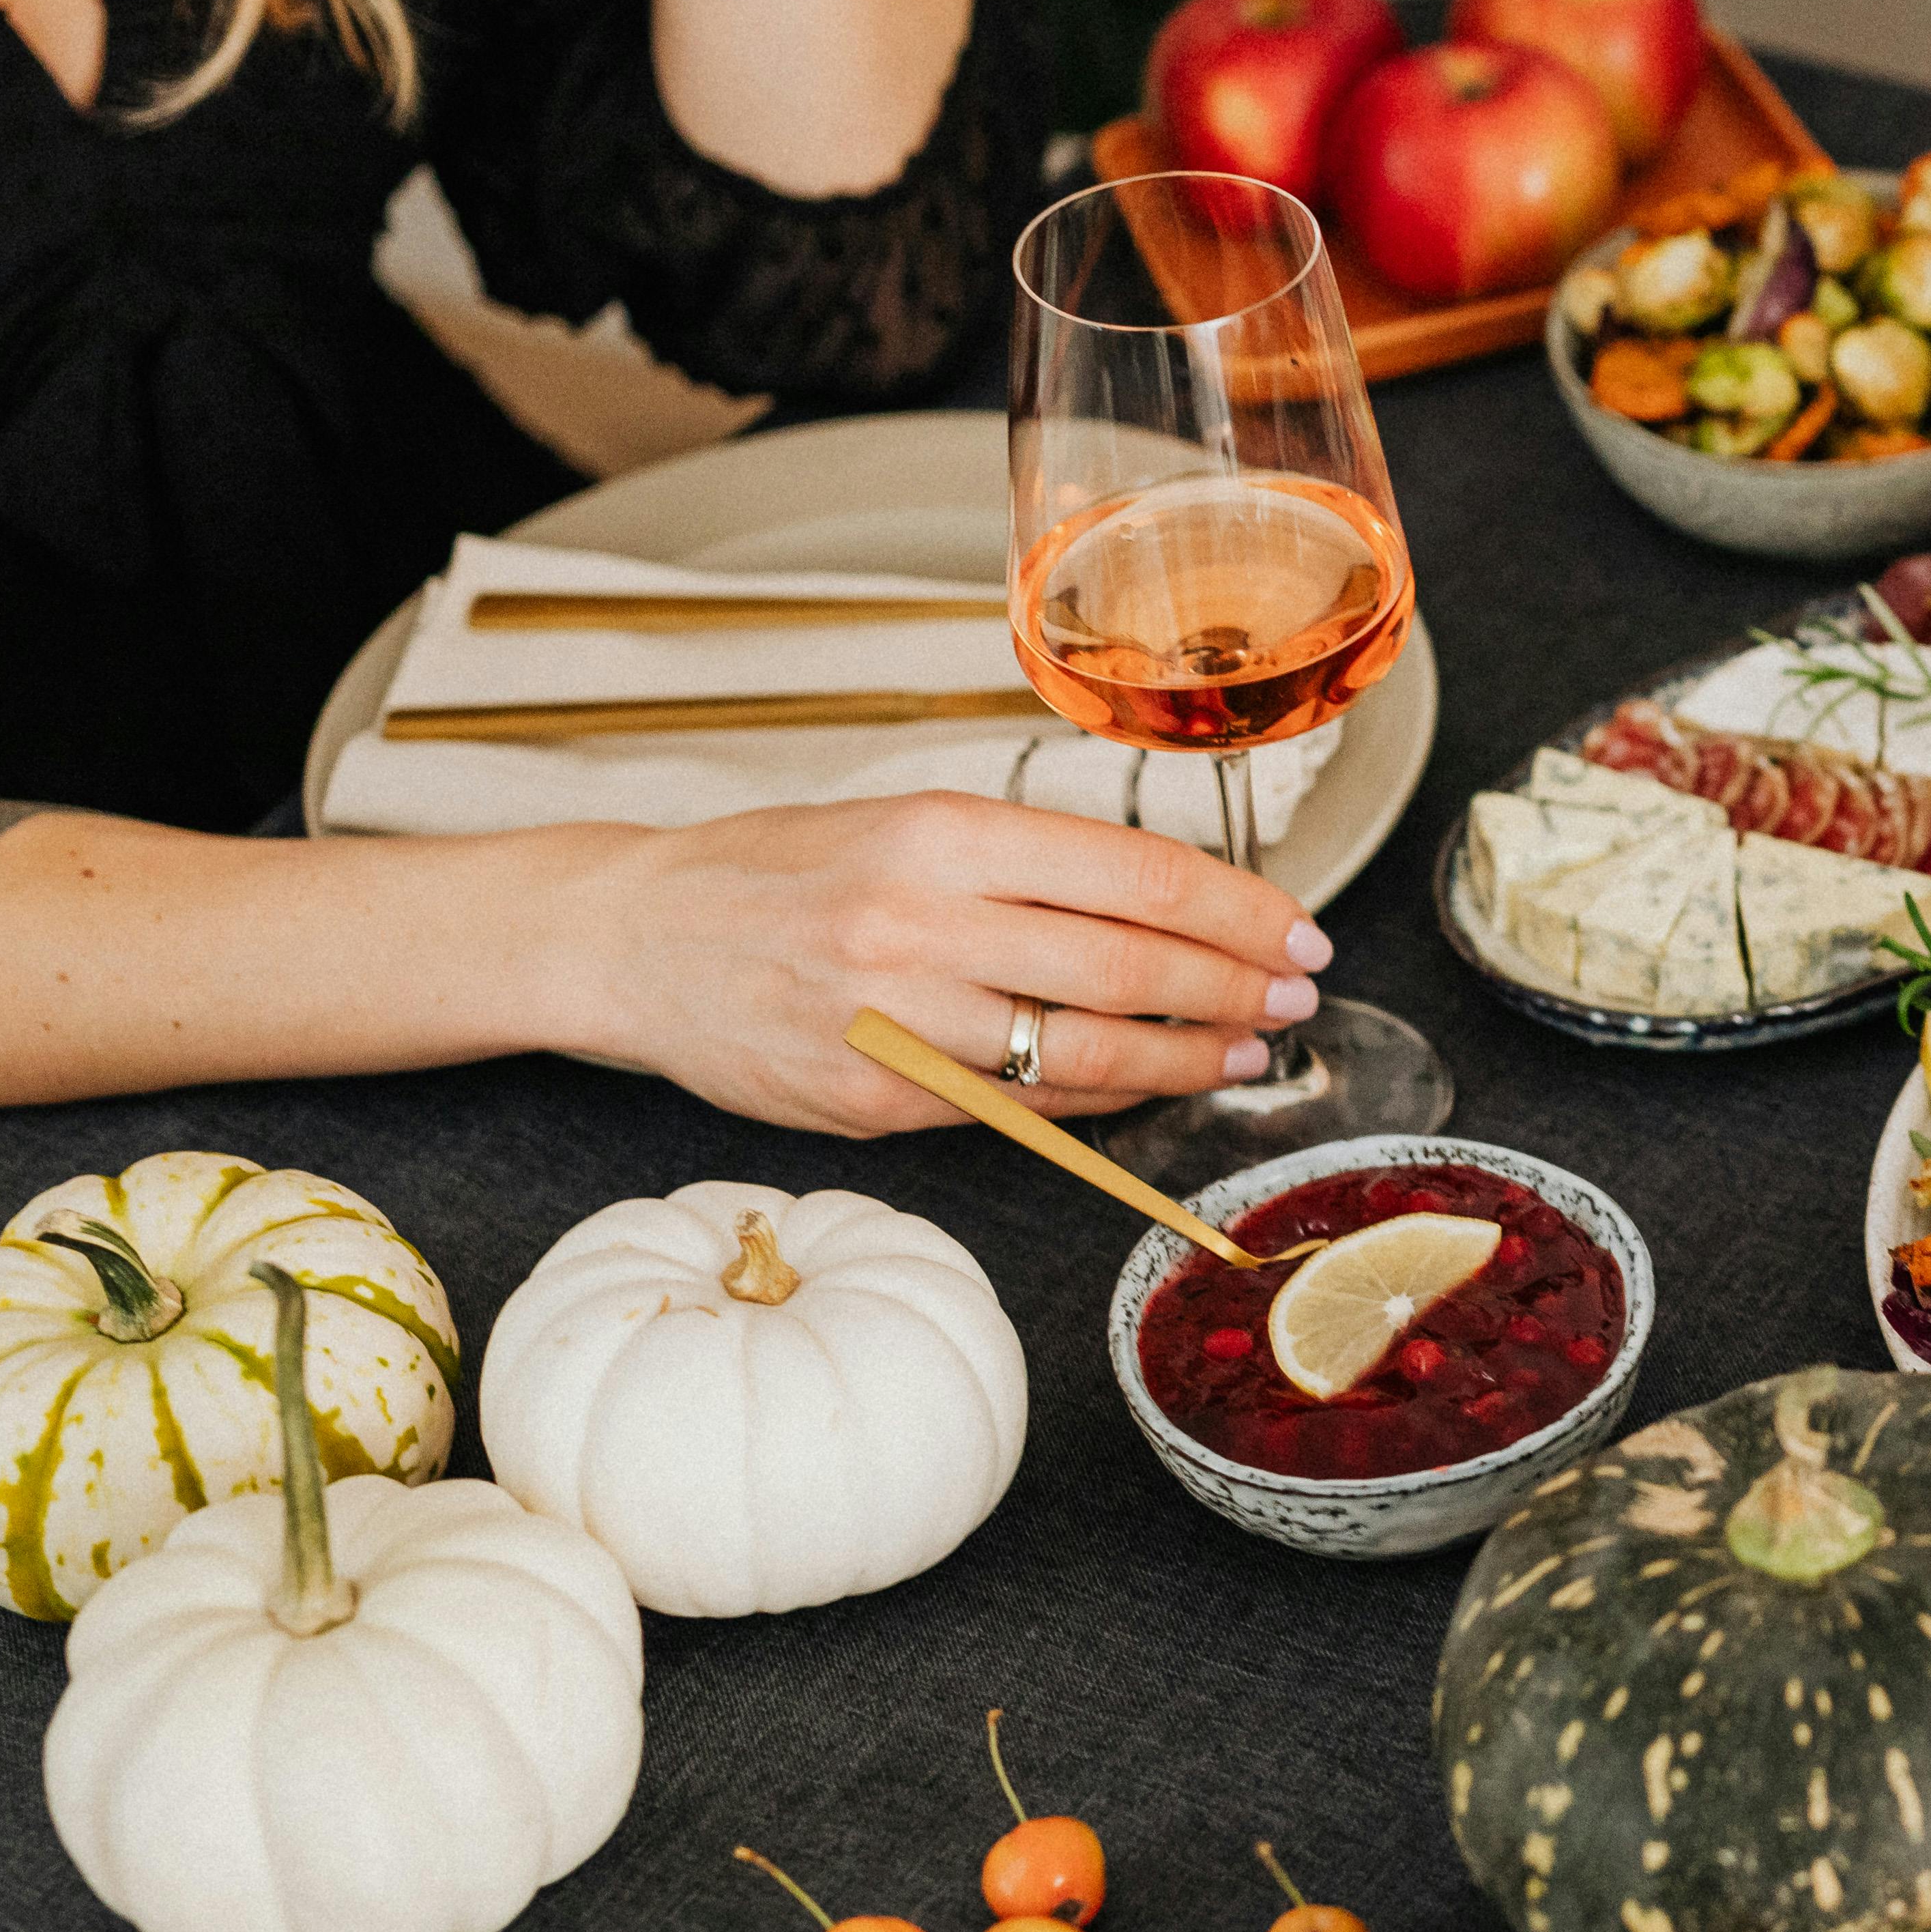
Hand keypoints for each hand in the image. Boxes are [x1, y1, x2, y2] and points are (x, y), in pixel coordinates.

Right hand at [552, 796, 1329, 1133]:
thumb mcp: (906, 824)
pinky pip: (1018, 1107)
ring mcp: (897, 1020)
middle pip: (1129, 967)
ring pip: (1086, 1053)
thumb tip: (1169, 909)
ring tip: (1243, 1049)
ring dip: (1186, 1058)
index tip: (1297, 931)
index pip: (1136, 876)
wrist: (633, 935)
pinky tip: (1142, 1087)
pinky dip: (1097, 1101)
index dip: (1239, 912)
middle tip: (1295, 996)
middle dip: (1236, 987)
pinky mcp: (876, 1099)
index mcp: (942, 835)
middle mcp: (922, 924)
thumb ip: (1029, 867)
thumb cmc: (780, 872)